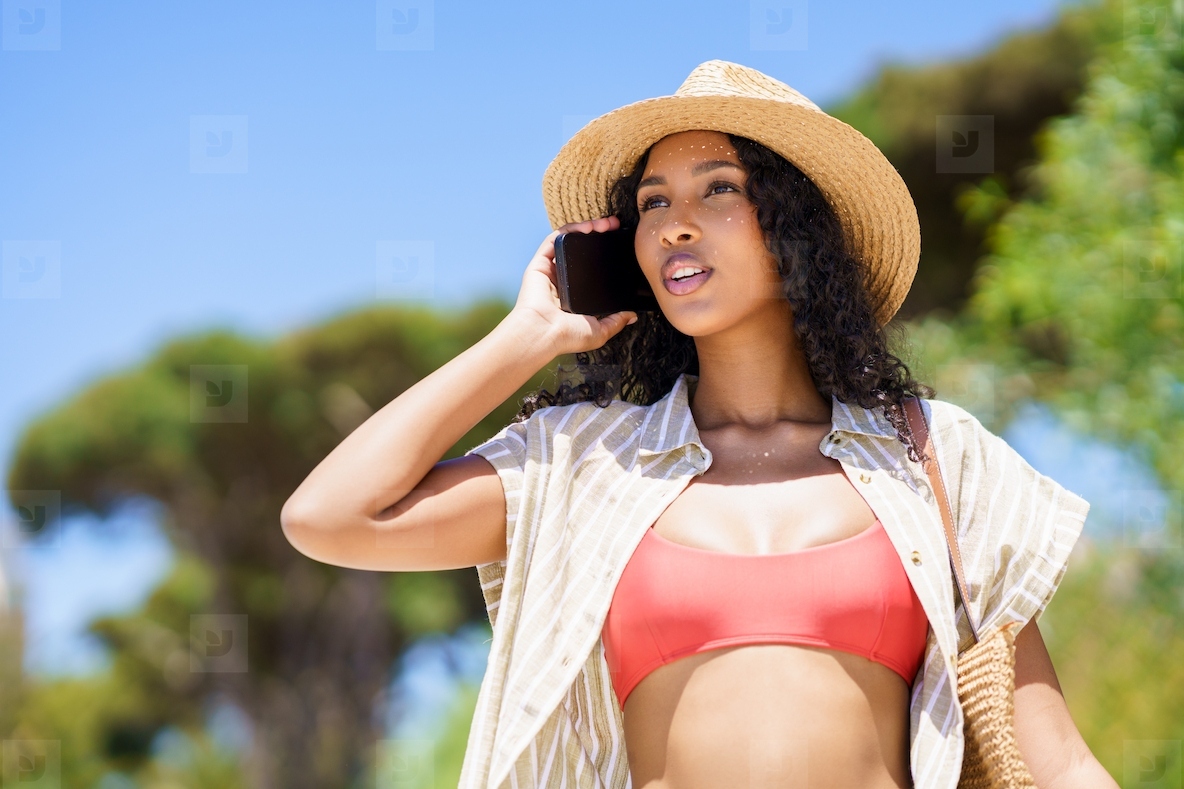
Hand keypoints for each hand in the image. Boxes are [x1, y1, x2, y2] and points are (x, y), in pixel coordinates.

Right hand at [509, 215, 637, 356]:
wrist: (544, 333)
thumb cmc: (566, 336)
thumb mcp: (600, 331)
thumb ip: (616, 321)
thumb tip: (631, 315)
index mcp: (574, 295)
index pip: (591, 268)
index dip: (606, 254)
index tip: (622, 245)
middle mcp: (562, 280)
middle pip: (581, 250)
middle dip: (599, 234)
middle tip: (615, 226)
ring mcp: (551, 271)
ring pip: (569, 241)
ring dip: (586, 227)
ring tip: (605, 223)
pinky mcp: (540, 264)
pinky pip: (555, 239)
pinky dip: (570, 229)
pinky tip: (587, 227)